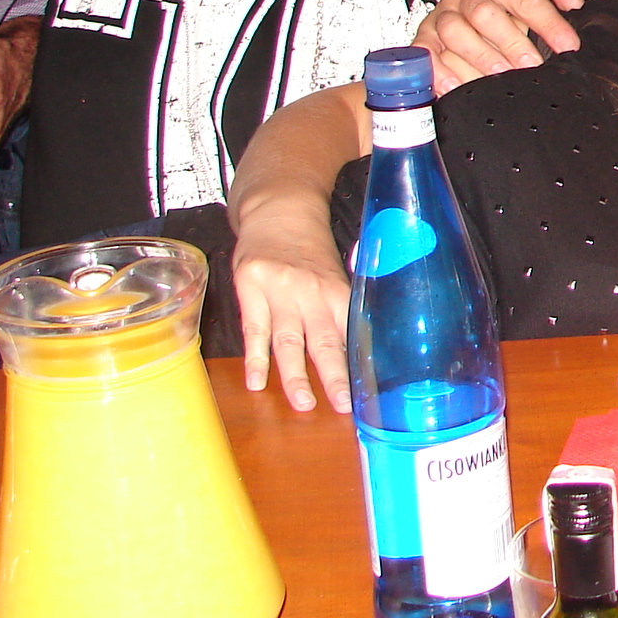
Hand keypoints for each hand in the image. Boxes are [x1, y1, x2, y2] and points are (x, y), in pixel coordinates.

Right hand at [232, 198, 352, 412]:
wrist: (279, 210)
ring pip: (288, 340)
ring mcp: (280, 290)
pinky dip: (256, 358)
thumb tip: (360, 348)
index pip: (351, 334)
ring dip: (295, 375)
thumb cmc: (311, 251)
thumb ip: (341, 308)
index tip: (367, 393)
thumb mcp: (337, 273)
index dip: (358, 365)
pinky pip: (255, 328)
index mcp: (339, 291)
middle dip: (334, 376)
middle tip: (342, 406)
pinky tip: (256, 382)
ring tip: (302, 404)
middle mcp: (313, 292)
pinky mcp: (251, 286)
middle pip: (325, 341)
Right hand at [417, 0, 583, 93]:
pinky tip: (456, 85)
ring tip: (501, 76)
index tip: (569, 46)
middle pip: (484, 14)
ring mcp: (442, 12)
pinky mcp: (425, 35)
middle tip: (533, 65)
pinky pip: (425, 51)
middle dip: (511, 42)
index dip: (548, 22)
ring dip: (479, 56)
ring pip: (454, 32)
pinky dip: (438, 69)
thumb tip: (573, 0)